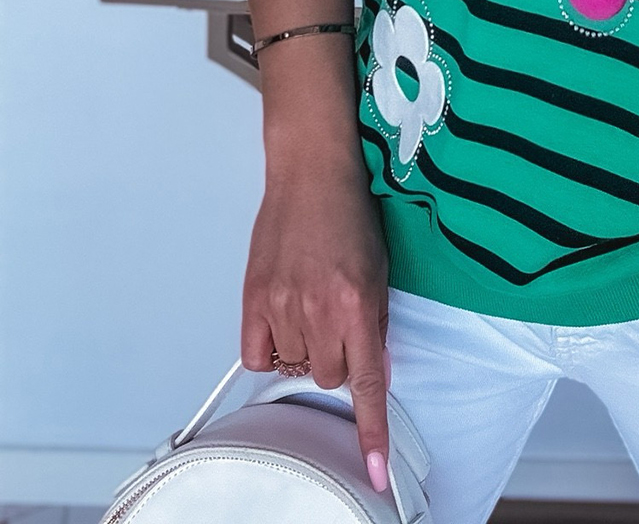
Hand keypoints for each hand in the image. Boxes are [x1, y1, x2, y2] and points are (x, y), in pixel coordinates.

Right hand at [241, 158, 390, 488]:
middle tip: (337, 316)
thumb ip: (373, 326)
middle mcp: (320, 310)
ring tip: (311, 302)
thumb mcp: (380, 271)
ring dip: (305, 346)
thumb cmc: (349, 213)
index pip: (366, 387)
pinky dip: (270, 346)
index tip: (377, 471)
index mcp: (358, 304)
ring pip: (296, 366)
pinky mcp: (253, 299)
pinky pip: (257, 355)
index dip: (371, 434)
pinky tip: (282, 317)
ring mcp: (282, 306)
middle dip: (339, 356)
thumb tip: (370, 371)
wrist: (312, 172)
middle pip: (330, 378)